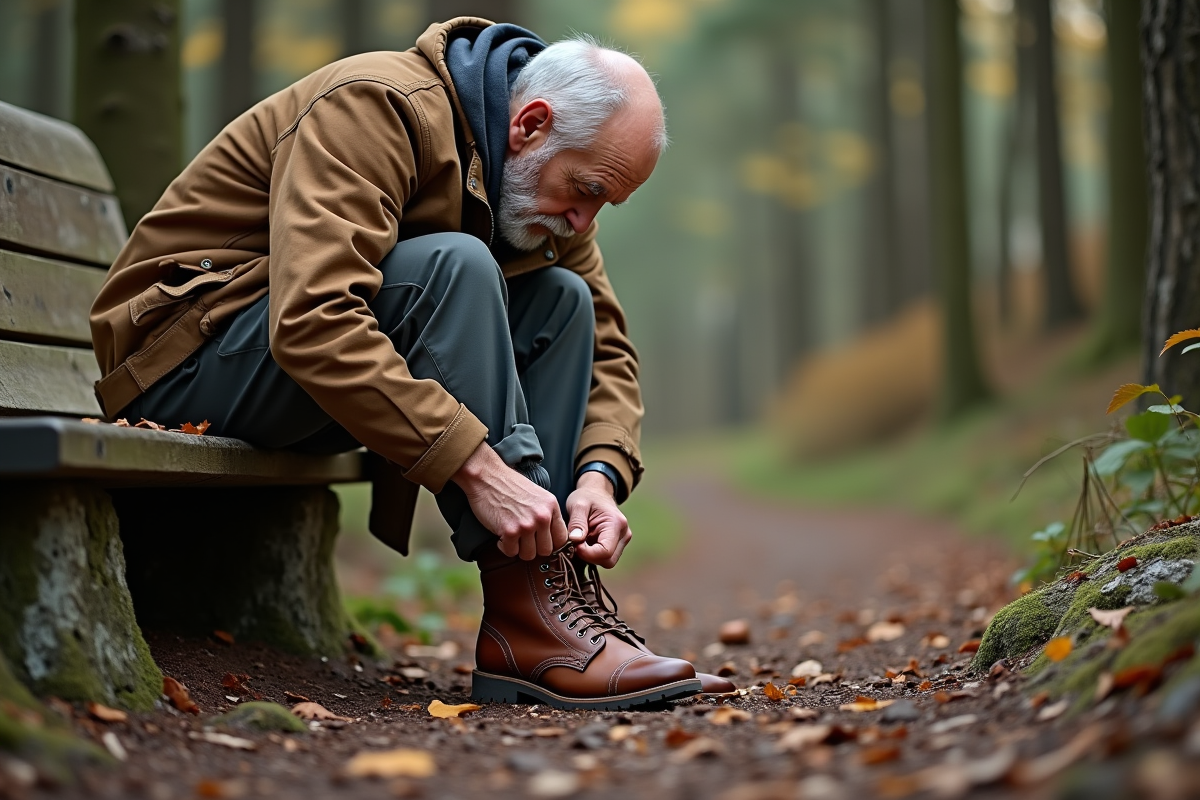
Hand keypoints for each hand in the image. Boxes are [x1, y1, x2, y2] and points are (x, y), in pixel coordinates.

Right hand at [452, 442, 567, 558]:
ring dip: (518, 548)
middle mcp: (542, 517)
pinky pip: (511, 552)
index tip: (540, 542)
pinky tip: (501, 534)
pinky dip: (504, 546)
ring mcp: (527, 525)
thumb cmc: (509, 486)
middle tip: (523, 539)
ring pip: (529, 555)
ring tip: (512, 535)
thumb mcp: (538, 496)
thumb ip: (547, 514)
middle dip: (533, 548)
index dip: (551, 543)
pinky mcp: (509, 531)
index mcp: (552, 507)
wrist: (487, 476)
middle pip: (546, 551)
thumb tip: (553, 538)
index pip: (562, 538)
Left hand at [565, 471, 631, 567]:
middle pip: (608, 560)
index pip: (605, 552)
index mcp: (616, 524)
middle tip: (576, 544)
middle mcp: (624, 534)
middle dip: (589, 557)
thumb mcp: (577, 505)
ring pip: (607, 561)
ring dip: (591, 556)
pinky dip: (593, 554)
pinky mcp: (618, 545)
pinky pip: (605, 557)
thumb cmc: (587, 497)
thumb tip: (575, 540)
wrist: (596, 493)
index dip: (587, 554)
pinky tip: (585, 542)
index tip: (574, 545)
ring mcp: (622, 540)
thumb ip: (577, 522)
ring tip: (581, 540)